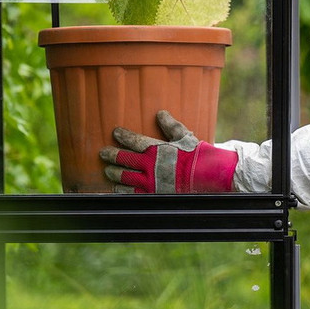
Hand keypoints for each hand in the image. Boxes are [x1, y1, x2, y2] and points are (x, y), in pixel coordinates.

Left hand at [100, 110, 237, 193]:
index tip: (115, 133)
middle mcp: (150, 166)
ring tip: (107, 171)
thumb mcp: (184, 136)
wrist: (206, 177)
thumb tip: (160, 113)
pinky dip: (122, 191)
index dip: (123, 136)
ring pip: (124, 178)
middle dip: (111, 155)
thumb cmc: (196, 155)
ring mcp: (150, 182)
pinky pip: (132, 194)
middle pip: (124, 160)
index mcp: (156, 150)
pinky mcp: (152, 195)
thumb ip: (170, 125)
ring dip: (114, 174)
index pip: (134, 141)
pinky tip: (116, 189)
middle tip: (103, 153)